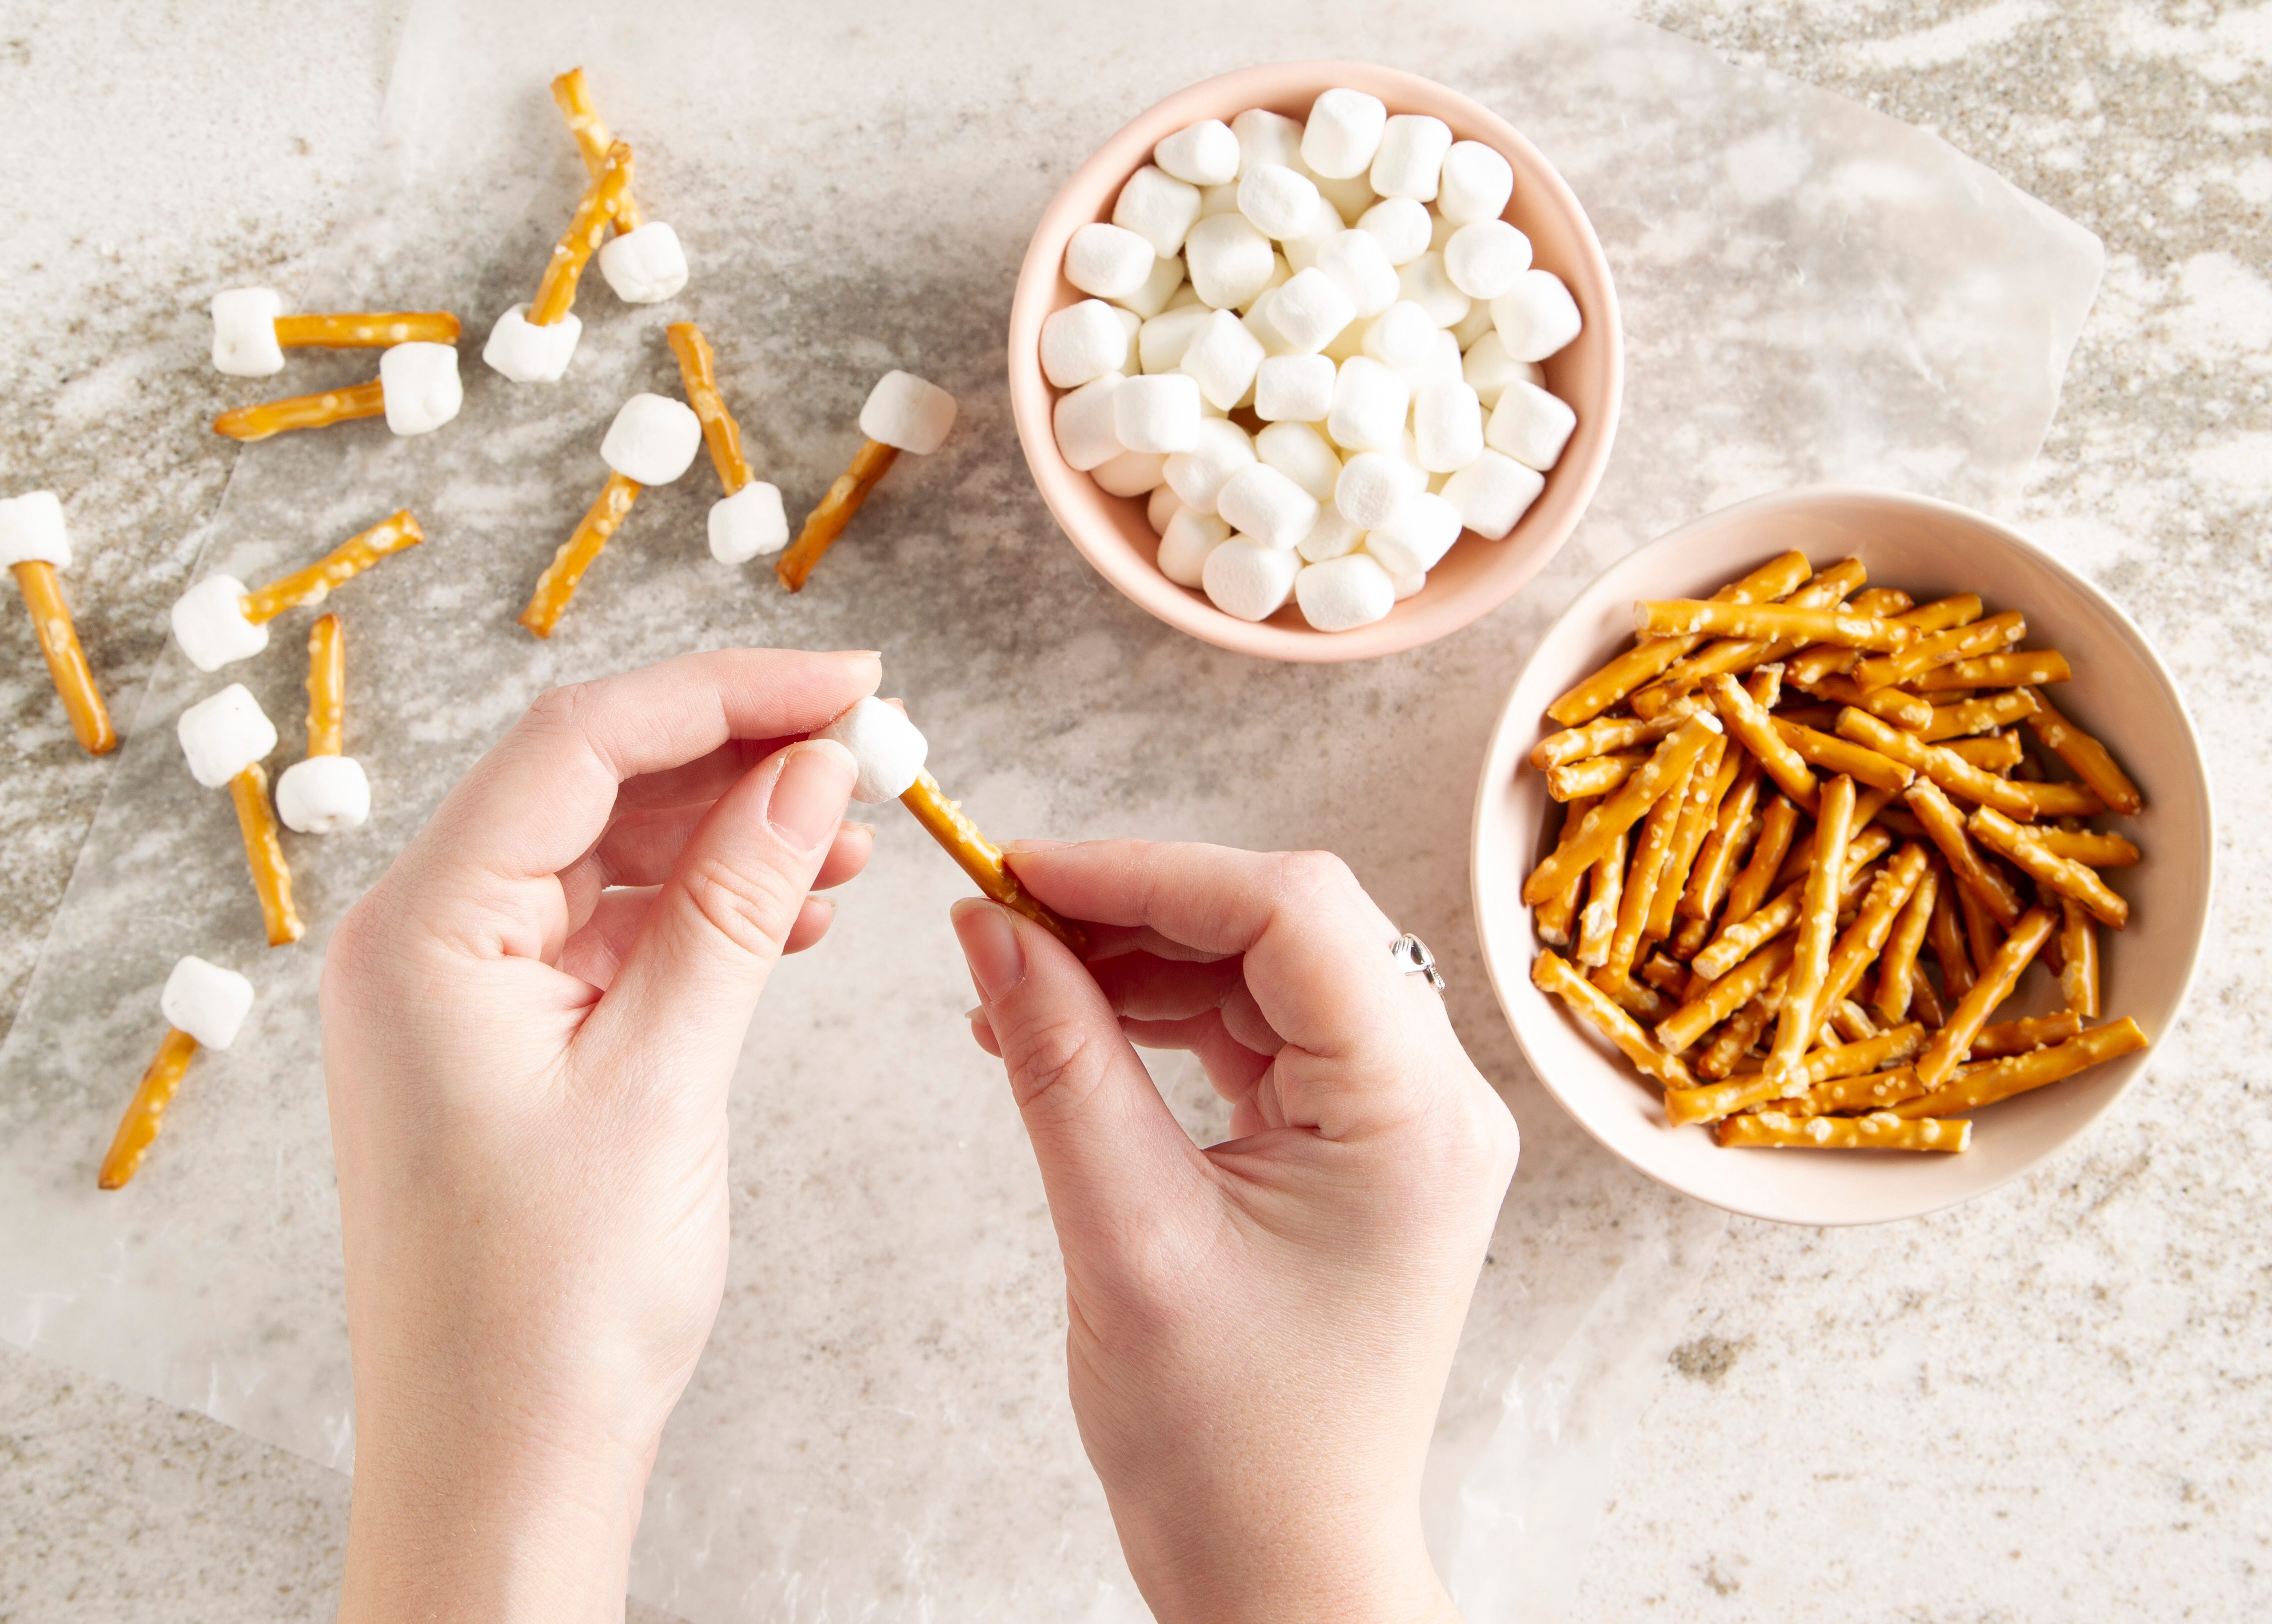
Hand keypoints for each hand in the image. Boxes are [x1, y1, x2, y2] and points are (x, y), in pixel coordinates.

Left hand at [321, 647, 879, 1622]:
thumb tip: (813, 767)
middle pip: (587, 785)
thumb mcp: (665, 1077)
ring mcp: (453, 994)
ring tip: (850, 841)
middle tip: (864, 745)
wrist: (499, 1469)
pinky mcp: (497, 1044)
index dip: (726, 693)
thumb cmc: (554, 1308)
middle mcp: (419, 942)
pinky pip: (603, 935)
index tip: (852, 684)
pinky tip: (795, 916)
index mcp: (422, 931)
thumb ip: (738, 903)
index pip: (580, 743)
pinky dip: (698, 915)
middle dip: (733, 757)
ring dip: (726, 838)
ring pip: (603, 858)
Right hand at [953, 842, 1515, 1623]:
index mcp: (1416, 1115)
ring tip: (1015, 983)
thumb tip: (991, 925)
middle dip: (1137, 906)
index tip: (1021, 870)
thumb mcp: (1125, 1234)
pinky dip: (1163, 1020)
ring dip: (1139, 962)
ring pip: (1265, 972)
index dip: (1148, 870)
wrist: (1279, 1571)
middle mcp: (1432, 1101)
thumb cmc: (1229, 1448)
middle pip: (1285, 926)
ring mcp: (1399, 1124)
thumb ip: (1059, 1060)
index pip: (1292, 912)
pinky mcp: (1354, 1148)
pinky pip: (1259, 1036)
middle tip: (1004, 915)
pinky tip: (1066, 1027)